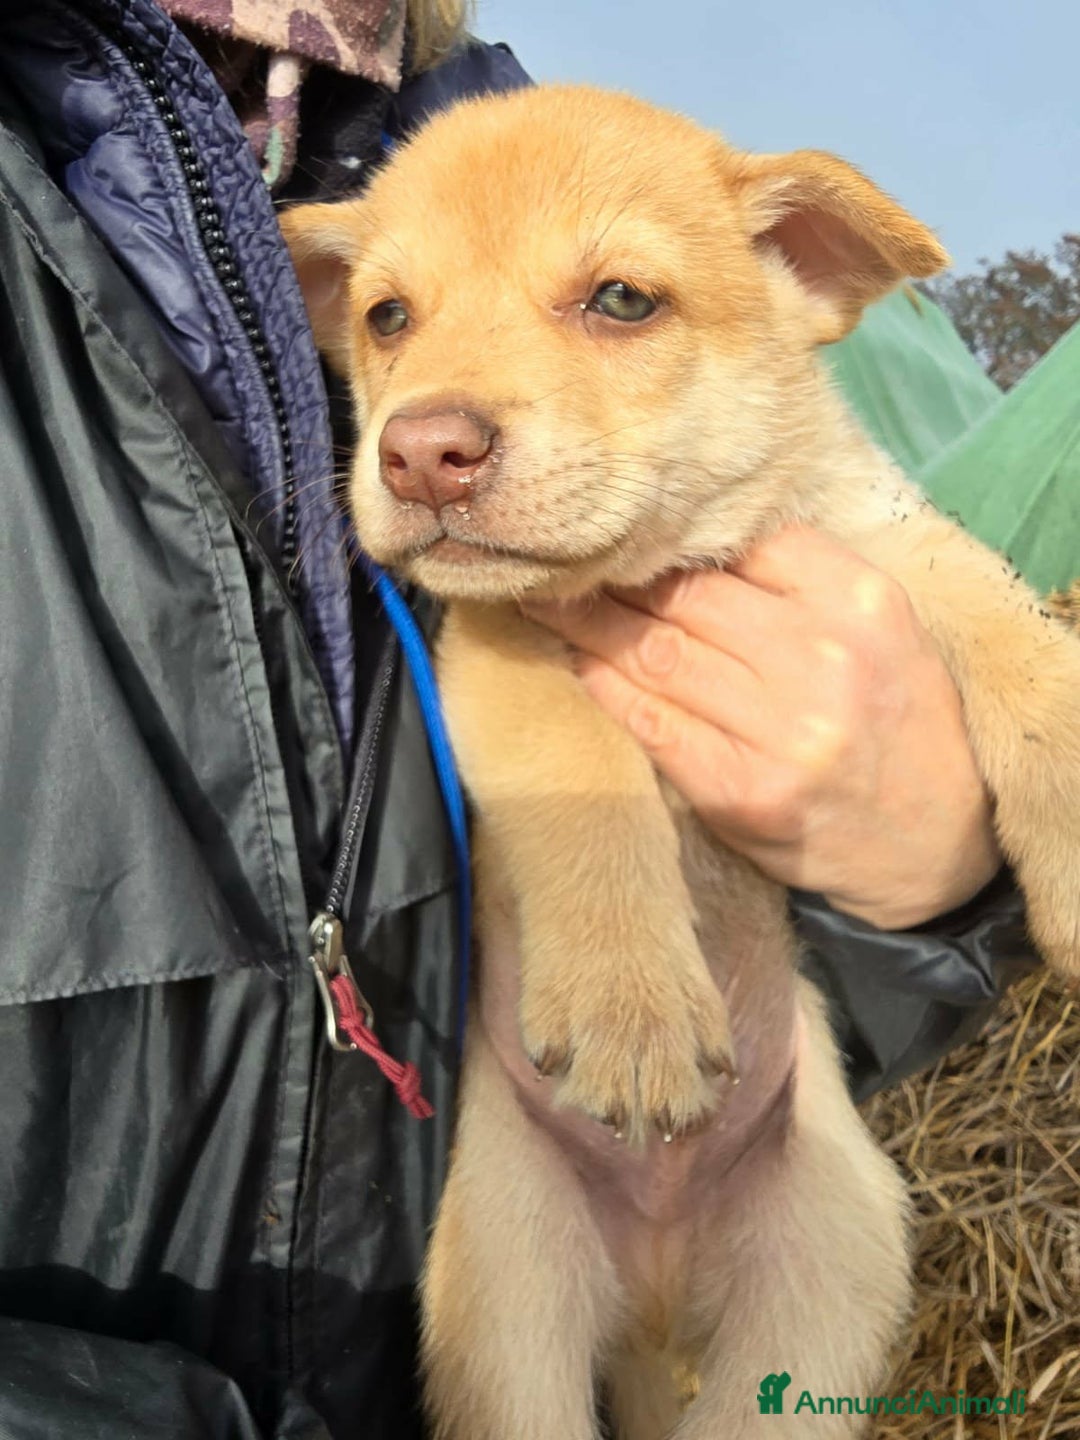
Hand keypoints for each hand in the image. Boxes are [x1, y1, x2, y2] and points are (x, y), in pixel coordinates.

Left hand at [521, 527, 1000, 929]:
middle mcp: (824, 661)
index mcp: (860, 602)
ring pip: (655, 654)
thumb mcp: (883, 627)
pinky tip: (579, 661)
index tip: (623, 523)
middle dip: (611, 575)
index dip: (670, 532)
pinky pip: (651, 722)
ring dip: (588, 624)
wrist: (937, 844)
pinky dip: (605, 687)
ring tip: (547, 600)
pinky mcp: (741, 792)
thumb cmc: (899, 719)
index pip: (742, 540)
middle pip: (686, 595)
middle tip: (560, 556)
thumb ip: (801, 579)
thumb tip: (687, 535)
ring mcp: (781, 733)